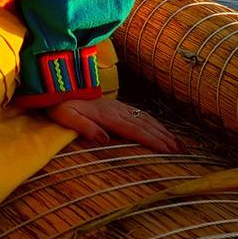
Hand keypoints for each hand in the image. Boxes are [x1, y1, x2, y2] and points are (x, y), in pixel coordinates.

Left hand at [46, 98, 181, 153]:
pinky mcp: (114, 105)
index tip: (168, 150)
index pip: (134, 129)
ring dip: (161, 130)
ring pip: (144, 118)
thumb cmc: (59, 105)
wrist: (56, 87)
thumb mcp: (66, 117)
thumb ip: (84, 127)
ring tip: (176, 142)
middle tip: (181, 151)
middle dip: (163, 138)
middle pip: (144, 124)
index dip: (152, 140)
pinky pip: (138, 114)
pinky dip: (152, 122)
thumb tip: (104, 139)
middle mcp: (116, 109)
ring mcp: (116, 106)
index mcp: (107, 115)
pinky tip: (159, 128)